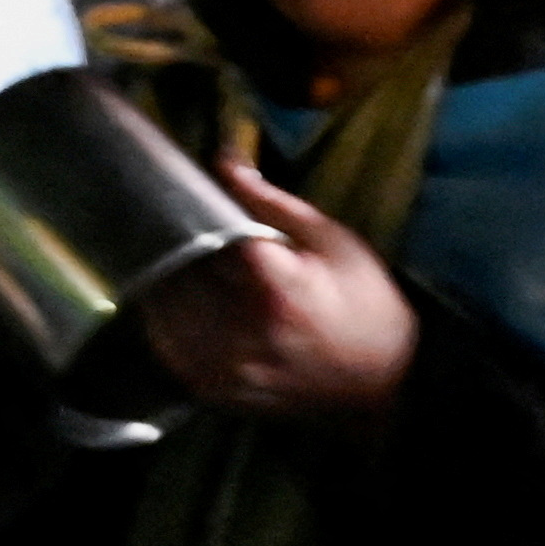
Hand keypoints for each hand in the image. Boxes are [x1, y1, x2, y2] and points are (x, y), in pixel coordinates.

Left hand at [133, 163, 419, 426]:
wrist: (382, 379)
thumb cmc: (365, 301)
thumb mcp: (331, 240)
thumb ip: (271, 202)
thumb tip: (224, 158)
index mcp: (277, 285)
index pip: (203, 233)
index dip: (190, 210)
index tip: (186, 196)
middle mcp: (243, 329)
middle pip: (177, 269)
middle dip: (176, 241)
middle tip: (182, 224)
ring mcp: (224, 364)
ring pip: (162, 307)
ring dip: (164, 278)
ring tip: (181, 261)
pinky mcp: (212, 386)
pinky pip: (165, 344)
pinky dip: (164, 317)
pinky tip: (181, 302)